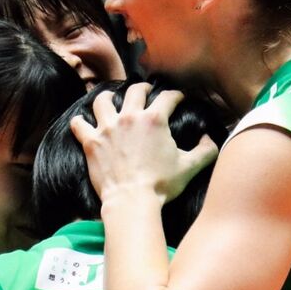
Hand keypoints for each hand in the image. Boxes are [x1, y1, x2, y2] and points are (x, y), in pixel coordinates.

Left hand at [70, 82, 216, 202]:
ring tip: (110, 99)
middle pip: (134, 91)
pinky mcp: (91, 142)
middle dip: (143, 88)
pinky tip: (83, 122)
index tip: (179, 98)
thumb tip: (210, 139)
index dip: (176, 95)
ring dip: (107, 98)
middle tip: (146, 92)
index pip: (168, 97)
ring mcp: (107, 128)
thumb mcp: (190, 167)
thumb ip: (206, 150)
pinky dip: (81, 122)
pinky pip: (80, 124)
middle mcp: (129, 117)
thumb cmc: (161, 184)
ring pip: (102, 100)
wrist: (131, 200)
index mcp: (154, 119)